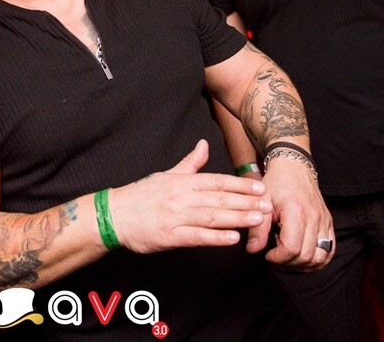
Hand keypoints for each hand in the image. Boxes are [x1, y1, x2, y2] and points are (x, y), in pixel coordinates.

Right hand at [109, 139, 271, 253]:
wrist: (115, 215)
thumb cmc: (141, 195)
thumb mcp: (167, 174)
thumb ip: (190, 162)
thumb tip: (204, 144)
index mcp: (182, 182)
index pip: (217, 181)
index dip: (240, 184)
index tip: (260, 187)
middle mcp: (182, 197)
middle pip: (219, 199)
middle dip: (246, 202)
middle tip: (268, 205)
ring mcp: (176, 217)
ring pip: (212, 217)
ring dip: (237, 218)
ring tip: (258, 220)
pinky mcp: (170, 236)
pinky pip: (197, 237)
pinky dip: (215, 237)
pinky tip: (233, 238)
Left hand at [261, 157, 333, 269]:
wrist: (293, 168)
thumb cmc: (276, 183)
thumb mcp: (261, 203)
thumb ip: (257, 229)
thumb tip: (253, 250)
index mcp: (296, 212)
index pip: (292, 248)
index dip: (278, 257)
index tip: (268, 254)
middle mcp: (314, 218)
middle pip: (306, 256)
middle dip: (288, 262)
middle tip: (276, 254)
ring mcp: (324, 221)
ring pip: (320, 257)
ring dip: (303, 263)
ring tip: (289, 254)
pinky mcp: (328, 223)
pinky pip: (330, 249)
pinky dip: (319, 259)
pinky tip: (304, 257)